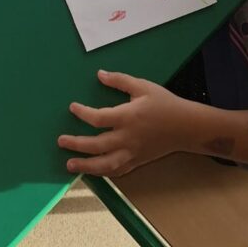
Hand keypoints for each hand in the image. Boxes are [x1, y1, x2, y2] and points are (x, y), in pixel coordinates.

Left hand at [58, 70, 190, 176]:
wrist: (186, 127)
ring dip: (86, 166)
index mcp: (128, 116)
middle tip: (61, 141)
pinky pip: (118, 171)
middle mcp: (128, 138)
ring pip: (105, 164)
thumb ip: (120, 80)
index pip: (99, 118)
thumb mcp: (143, 86)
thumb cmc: (164, 103)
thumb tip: (99, 74)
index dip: (83, 113)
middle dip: (77, 144)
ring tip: (70, 165)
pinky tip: (92, 171)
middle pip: (97, 145)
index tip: (72, 108)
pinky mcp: (137, 161)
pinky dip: (103, 172)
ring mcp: (132, 152)